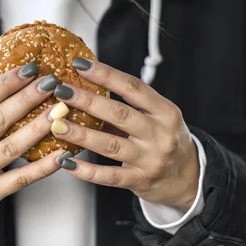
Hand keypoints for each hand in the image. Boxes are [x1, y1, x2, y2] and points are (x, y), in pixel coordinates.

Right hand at [0, 64, 63, 228]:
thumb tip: (18, 78)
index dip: (6, 83)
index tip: (30, 69)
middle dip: (27, 99)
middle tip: (50, 83)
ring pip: (12, 148)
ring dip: (39, 127)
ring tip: (60, 111)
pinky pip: (21, 178)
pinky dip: (44, 166)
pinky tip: (62, 154)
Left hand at [50, 58, 199, 211]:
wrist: (189, 179)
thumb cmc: (166, 140)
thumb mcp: (157, 118)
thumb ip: (128, 106)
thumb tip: (85, 86)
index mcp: (165, 112)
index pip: (133, 87)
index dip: (106, 74)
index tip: (80, 65)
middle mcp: (160, 134)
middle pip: (120, 114)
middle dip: (88, 101)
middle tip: (61, 91)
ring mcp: (151, 160)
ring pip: (111, 145)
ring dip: (81, 135)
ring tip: (56, 125)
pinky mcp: (140, 181)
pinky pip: (109, 176)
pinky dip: (86, 170)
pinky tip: (66, 162)